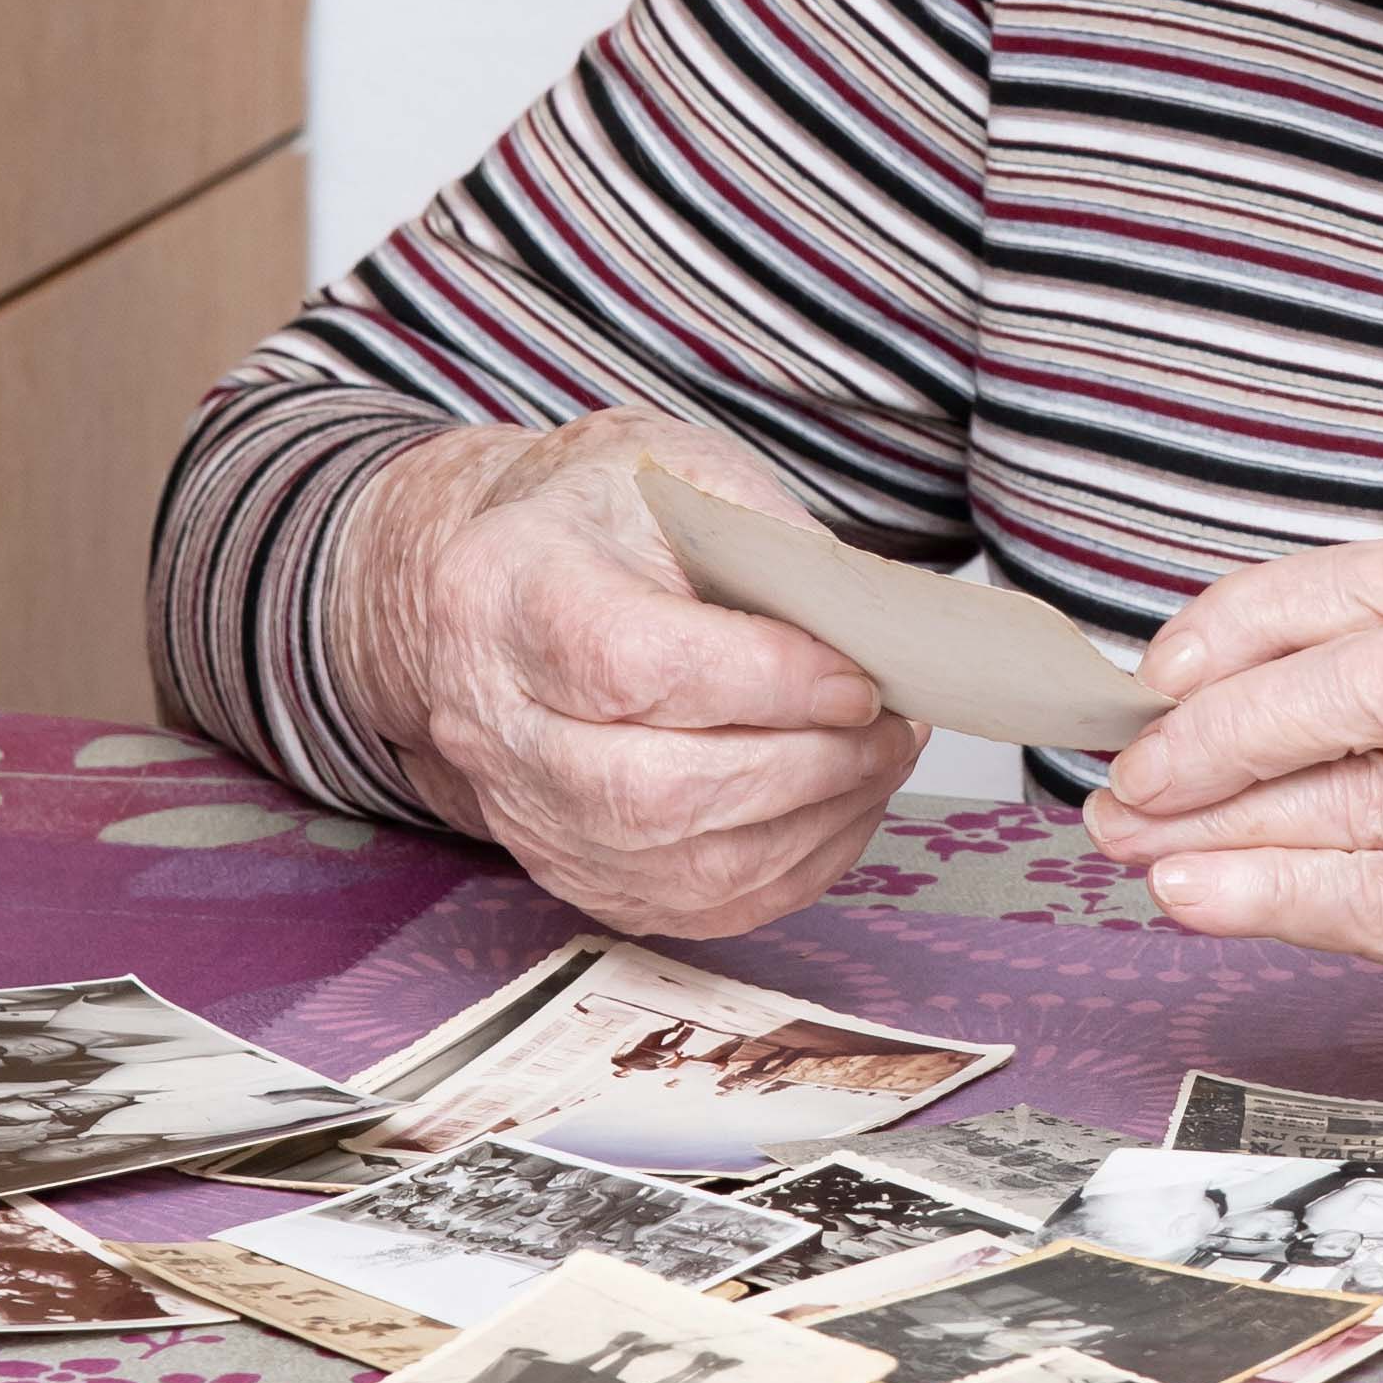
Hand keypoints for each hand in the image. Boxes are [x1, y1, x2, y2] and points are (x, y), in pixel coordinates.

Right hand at [319, 409, 919, 939]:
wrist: (523, 586)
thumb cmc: (611, 522)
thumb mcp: (688, 476)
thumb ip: (776, 548)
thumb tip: (876, 639)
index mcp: (507, 589)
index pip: (631, 666)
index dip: (764, 683)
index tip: (858, 680)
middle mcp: (494, 719)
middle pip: (652, 791)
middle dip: (804, 766)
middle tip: (888, 725)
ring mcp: (527, 813)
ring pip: (684, 866)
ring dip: (815, 820)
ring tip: (878, 758)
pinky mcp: (577, 876)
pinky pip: (701, 907)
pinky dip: (796, 866)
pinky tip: (841, 805)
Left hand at [1079, 538, 1382, 1119]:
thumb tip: (1222, 695)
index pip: (1377, 584)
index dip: (1249, 621)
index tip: (1162, 667)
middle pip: (1366, 680)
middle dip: (1223, 725)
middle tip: (1132, 767)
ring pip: (1360, 800)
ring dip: (1220, 822)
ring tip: (1130, 836)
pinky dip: (1273, 894)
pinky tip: (1197, 894)